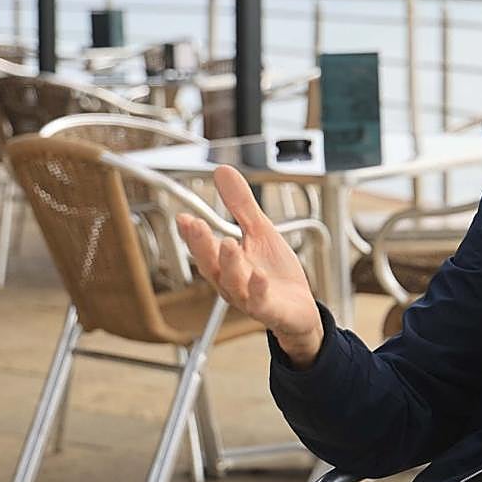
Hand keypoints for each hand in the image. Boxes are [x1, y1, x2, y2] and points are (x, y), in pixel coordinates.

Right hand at [176, 165, 322, 367]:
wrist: (298, 309)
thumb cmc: (275, 273)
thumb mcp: (260, 232)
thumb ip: (241, 205)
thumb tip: (222, 171)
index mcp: (226, 265)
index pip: (204, 248)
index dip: (192, 234)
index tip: (183, 217)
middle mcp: (232, 283)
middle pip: (212, 266)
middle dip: (202, 246)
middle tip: (196, 225)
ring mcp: (250, 298)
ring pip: (234, 284)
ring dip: (229, 264)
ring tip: (227, 243)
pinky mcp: (270, 310)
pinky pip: (261, 302)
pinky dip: (258, 290)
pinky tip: (259, 276)